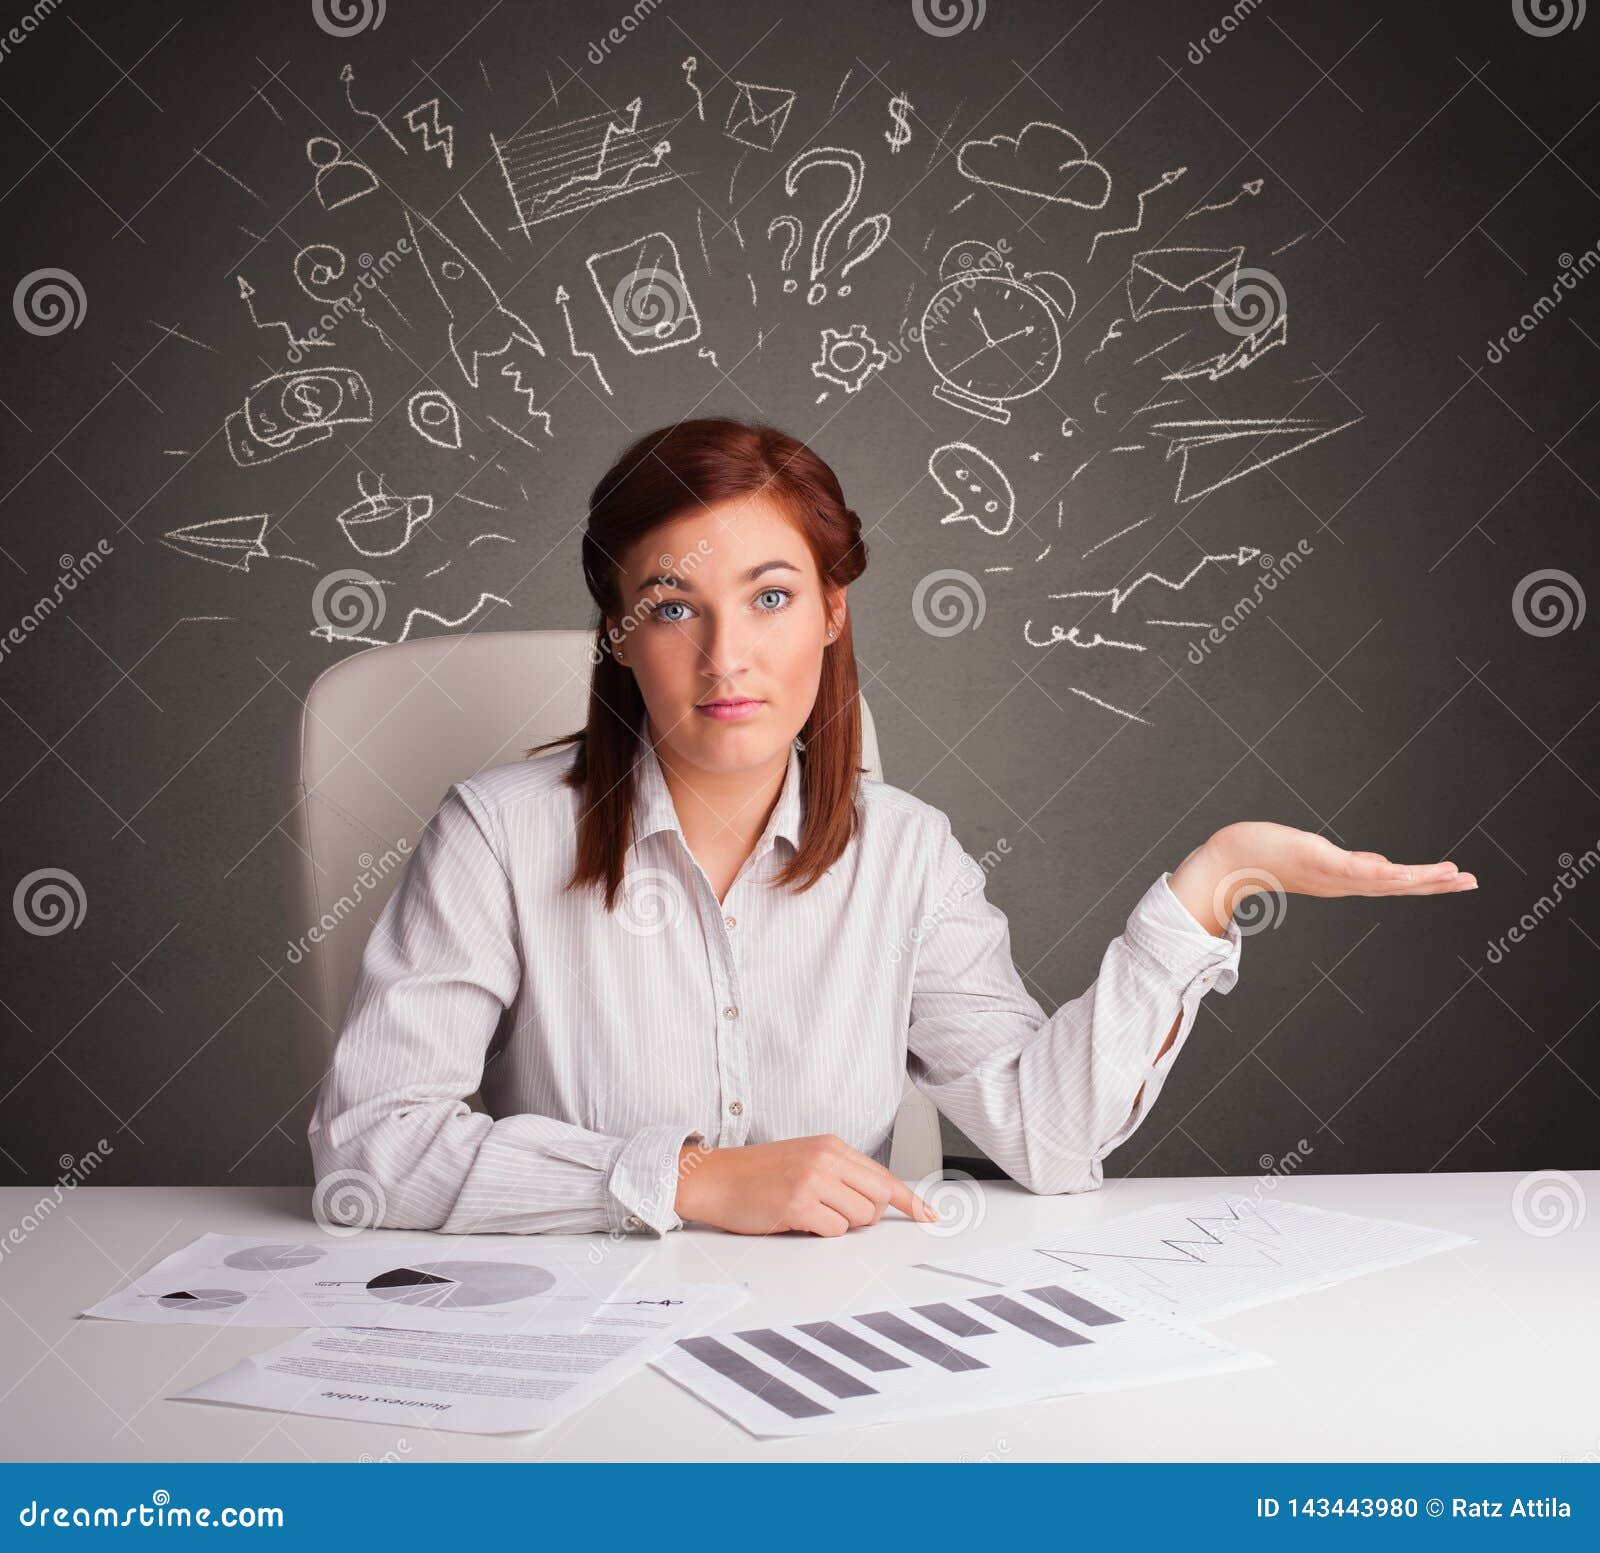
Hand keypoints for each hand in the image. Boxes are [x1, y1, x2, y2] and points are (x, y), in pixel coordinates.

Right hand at [674, 1134, 939, 1235]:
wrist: (715, 1178)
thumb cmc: (758, 1174)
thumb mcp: (805, 1160)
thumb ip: (840, 1173)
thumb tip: (877, 1201)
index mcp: (832, 1145)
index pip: (884, 1176)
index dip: (910, 1201)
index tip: (930, 1216)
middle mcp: (826, 1158)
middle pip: (877, 1200)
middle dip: (864, 1216)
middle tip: (832, 1213)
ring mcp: (813, 1179)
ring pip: (857, 1219)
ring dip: (837, 1225)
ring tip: (808, 1212)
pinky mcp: (798, 1203)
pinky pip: (833, 1231)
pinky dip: (818, 1233)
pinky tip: (795, 1219)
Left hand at [1169, 821, 1477, 935]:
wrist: (1233, 860)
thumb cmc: (1273, 855)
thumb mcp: (1322, 859)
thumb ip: (1355, 864)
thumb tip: (1383, 865)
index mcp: (1347, 880)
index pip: (1396, 883)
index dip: (1430, 883)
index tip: (1461, 880)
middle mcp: (1343, 882)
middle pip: (1398, 886)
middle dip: (1436, 884)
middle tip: (1472, 882)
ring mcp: (1331, 874)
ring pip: (1383, 880)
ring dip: (1418, 879)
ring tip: (1451, 875)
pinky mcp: (1317, 861)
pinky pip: (1354, 870)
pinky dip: (1379, 873)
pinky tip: (1401, 871)